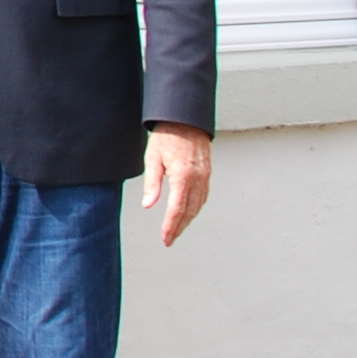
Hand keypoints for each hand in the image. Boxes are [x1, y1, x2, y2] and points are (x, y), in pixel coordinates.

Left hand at [142, 124, 211, 245]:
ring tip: (177, 229)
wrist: (184, 118)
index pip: (177, 209)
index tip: (166, 238)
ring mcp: (205, 176)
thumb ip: (152, 184)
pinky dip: (196, 208)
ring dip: (188, 220)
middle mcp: (197, 178)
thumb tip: (148, 205)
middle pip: (190, 211)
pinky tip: (188, 212)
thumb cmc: (166, 136)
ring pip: (198, 205)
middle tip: (170, 239)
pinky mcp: (207, 172)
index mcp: (183, 176)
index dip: (171, 226)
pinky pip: (203, 195)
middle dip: (179, 227)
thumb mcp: (153, 159)